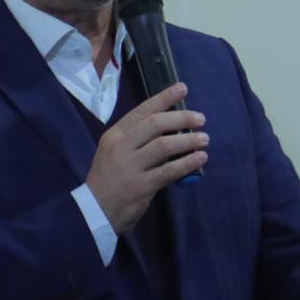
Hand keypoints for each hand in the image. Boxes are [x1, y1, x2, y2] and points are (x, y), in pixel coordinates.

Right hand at [85, 83, 207, 234]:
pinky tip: (200, 158)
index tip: (182, 88)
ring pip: (164, 145)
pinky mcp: (141, 185)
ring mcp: (130, 166)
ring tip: (204, 139)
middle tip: (200, 119)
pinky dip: (187, 162)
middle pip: (155, 124)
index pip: (142, 110)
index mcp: (115, 135)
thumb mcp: (114, 152)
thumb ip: (136, 139)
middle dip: (181, 118)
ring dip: (188, 140)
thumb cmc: (109, 179)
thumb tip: (170, 127)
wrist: (95, 210)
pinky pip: (169, 170)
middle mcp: (121, 146)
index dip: (164, 98)